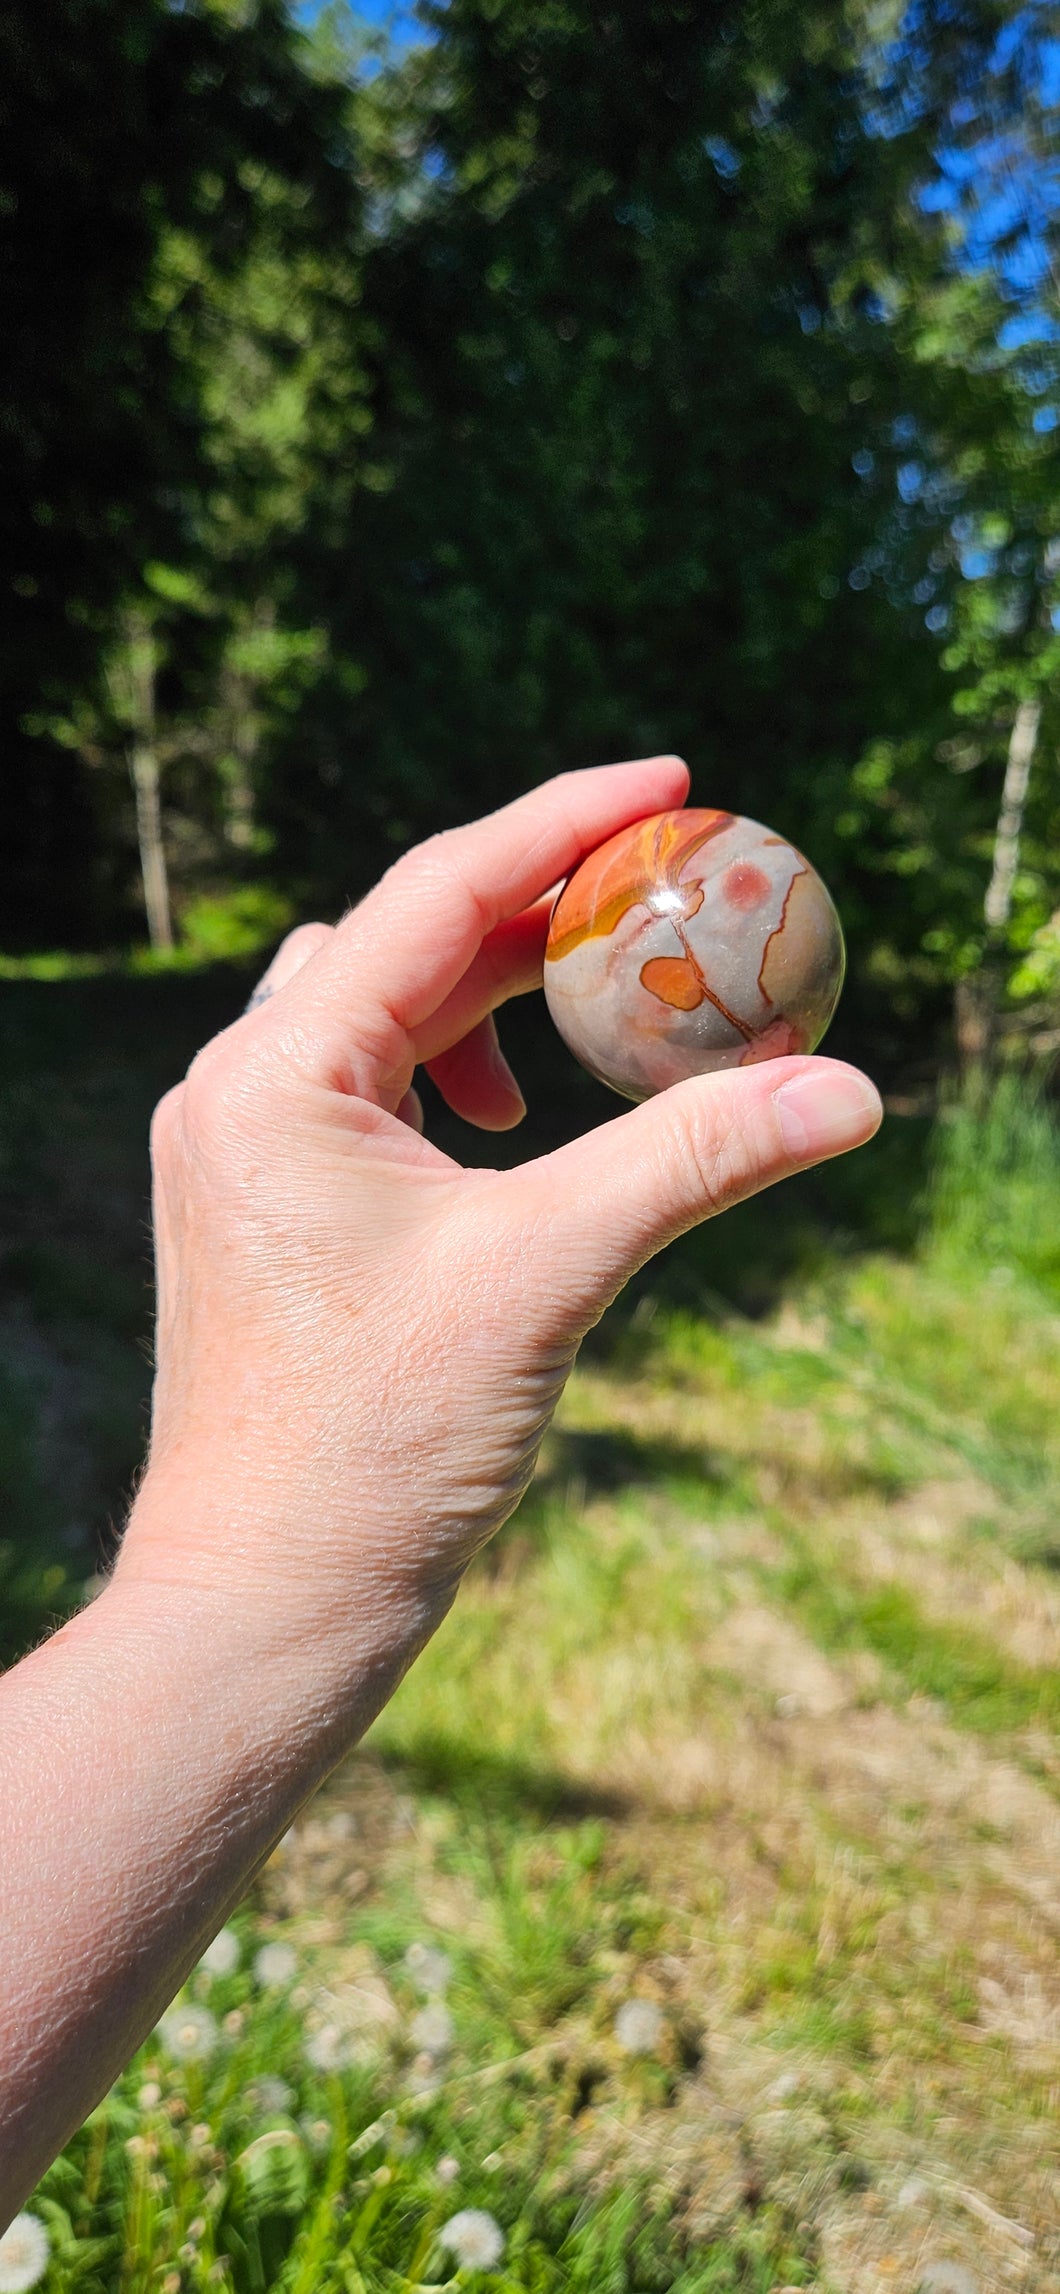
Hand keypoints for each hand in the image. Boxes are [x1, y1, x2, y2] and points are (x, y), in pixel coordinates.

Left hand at [114, 758, 880, 1684]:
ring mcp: (240, 1152)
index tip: (669, 776)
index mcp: (274, 1076)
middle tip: (663, 890)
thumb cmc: (375, 1448)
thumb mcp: (550, 1274)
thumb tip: (849, 1089)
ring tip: (593, 1017)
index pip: (434, 892)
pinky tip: (513, 1128)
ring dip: (492, 993)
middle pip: (407, 940)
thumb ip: (696, 1159)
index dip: (562, 822)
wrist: (265, 1601)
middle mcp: (236, 1091)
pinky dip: (452, 1071)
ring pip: (380, 1010)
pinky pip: (365, 1086)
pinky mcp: (265, 1207)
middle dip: (539, 909)